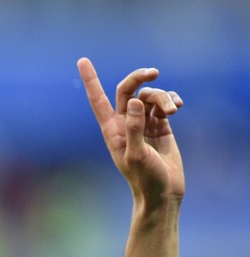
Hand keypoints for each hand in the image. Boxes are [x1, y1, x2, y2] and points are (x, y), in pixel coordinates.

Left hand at [78, 58, 183, 202]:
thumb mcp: (136, 155)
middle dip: (139, 77)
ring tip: (173, 111)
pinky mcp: (161, 126)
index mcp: (112, 129)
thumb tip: (135, 101)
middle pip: (128, 89)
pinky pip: (164, 104)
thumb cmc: (144, 178)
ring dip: (163, 97)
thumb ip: (134, 128)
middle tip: (154, 72)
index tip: (82, 60)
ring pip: (150, 96)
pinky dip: (171, 101)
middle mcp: (125, 123)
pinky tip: (177, 107)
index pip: (98, 100)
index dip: (90, 80)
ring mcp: (143, 123)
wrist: (162, 193)